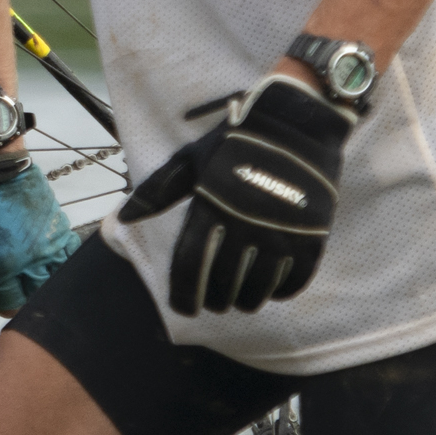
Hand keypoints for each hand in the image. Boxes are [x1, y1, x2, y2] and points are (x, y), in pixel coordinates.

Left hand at [0, 155, 79, 314]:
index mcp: (6, 264)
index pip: (10, 304)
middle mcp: (33, 258)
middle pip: (36, 296)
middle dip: (22, 295)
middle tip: (9, 283)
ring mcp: (50, 244)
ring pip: (56, 279)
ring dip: (42, 280)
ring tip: (27, 271)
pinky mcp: (60, 228)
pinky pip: (70, 255)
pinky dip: (61, 261)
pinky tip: (46, 256)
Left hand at [116, 74, 355, 316]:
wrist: (294, 124)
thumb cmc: (235, 142)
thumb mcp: (191, 160)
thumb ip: (158, 191)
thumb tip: (125, 218)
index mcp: (210, 207)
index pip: (190, 263)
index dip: (184, 293)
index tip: (183, 310)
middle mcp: (243, 223)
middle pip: (224, 281)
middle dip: (216, 300)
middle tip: (215, 305)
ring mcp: (280, 231)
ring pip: (259, 286)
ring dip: (247, 301)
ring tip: (241, 302)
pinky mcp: (310, 234)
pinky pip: (294, 279)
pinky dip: (282, 292)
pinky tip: (273, 292)